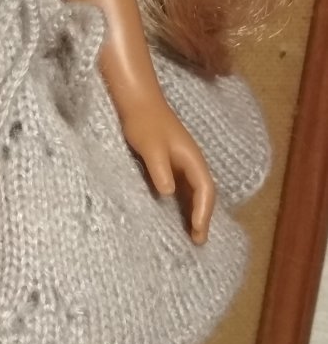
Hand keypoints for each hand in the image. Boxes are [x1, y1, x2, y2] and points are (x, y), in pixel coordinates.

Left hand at [119, 98, 214, 243]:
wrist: (137, 101)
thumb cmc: (144, 122)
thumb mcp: (151, 148)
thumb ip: (160, 170)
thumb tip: (169, 193)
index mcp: (192, 158)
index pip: (205, 189)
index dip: (203, 211)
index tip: (197, 230)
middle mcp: (191, 161)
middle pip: (204, 193)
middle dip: (203, 217)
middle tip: (198, 242)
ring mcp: (182, 162)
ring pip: (193, 192)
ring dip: (194, 212)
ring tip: (190, 235)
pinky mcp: (171, 162)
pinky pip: (183, 187)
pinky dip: (183, 203)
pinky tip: (176, 214)